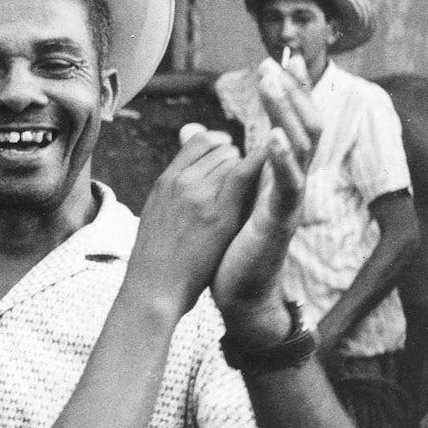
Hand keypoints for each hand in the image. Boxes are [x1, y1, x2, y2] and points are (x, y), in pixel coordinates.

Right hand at [124, 126, 266, 317]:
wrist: (154, 286)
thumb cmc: (157, 258)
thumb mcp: (156, 213)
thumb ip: (173, 189)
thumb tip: (185, 178)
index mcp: (165, 181)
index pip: (197, 140)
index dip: (218, 144)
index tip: (229, 157)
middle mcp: (180, 181)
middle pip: (219, 148)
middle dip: (235, 159)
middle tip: (242, 181)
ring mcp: (199, 194)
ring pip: (232, 159)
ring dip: (247, 169)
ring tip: (248, 193)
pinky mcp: (218, 212)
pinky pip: (242, 174)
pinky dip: (260, 163)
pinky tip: (274, 161)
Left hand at [212, 59, 319, 343]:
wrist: (238, 291)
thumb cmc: (227, 244)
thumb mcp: (218, 193)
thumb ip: (212, 160)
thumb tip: (196, 131)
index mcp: (273, 172)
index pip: (288, 120)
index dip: (286, 92)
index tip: (276, 60)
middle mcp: (287, 182)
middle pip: (303, 125)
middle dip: (289, 92)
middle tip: (274, 62)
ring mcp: (288, 200)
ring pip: (302, 147)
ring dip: (287, 113)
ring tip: (274, 85)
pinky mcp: (281, 221)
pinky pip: (289, 185)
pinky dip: (284, 160)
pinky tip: (276, 139)